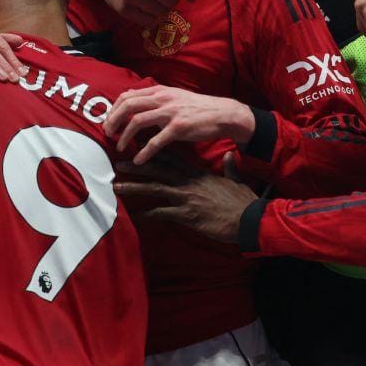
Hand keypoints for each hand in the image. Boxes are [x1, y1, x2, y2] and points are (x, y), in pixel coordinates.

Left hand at [105, 85, 254, 163]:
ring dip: (125, 136)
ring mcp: (170, 112)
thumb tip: (132, 102)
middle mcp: (163, 99)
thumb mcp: (174, 97)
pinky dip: (144, 152)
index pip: (127, 95)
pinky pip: (155, 141)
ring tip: (120, 148)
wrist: (222, 114)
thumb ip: (154, 99)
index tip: (109, 122)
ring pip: (137, 121)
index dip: (114, 109)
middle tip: (108, 134)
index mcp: (159, 91)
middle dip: (113, 121)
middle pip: (128, 105)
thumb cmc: (197, 108)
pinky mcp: (179, 128)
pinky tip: (138, 160)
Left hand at [114, 153, 256, 243]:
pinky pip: (161, 213)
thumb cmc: (242, 201)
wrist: (248, 219)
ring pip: (154, 188)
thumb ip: (229, 168)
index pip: (172, 158)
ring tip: (116, 186)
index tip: (139, 146)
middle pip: (157, 169)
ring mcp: (186, 197)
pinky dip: (146, 214)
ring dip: (134, 186)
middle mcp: (189, 181)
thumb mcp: (236, 179)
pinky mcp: (186, 214)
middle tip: (118, 163)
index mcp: (198, 173)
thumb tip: (229, 156)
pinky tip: (133, 216)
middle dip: (137, 165)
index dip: (154, 151)